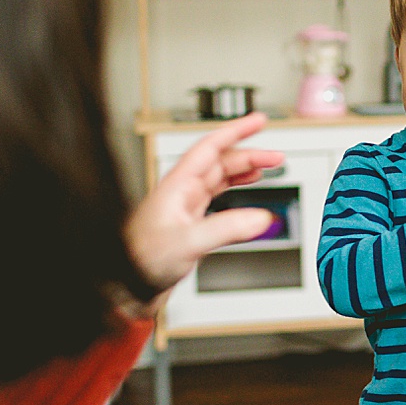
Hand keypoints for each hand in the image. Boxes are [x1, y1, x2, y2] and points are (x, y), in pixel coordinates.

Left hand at [125, 113, 285, 299]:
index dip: (236, 131)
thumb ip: (226, 228)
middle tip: (276, 156)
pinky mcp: (192, 223)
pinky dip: (238, 193)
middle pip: (221, 162)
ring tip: (267, 169)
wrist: (129, 282)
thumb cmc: (143, 258)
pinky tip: (248, 197)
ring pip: (221, 178)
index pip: (211, 147)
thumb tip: (260, 218)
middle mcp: (183, 191)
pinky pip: (219, 199)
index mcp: (179, 185)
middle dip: (250, 154)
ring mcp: (187, 207)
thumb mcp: (187, 242)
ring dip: (244, 171)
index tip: (258, 121)